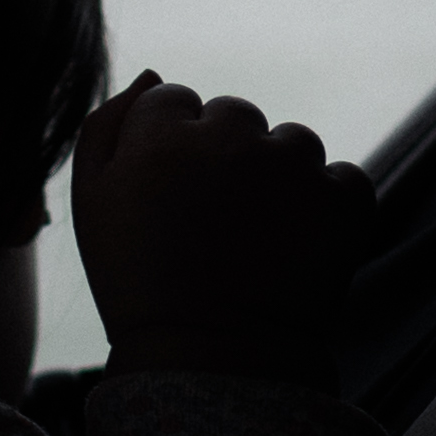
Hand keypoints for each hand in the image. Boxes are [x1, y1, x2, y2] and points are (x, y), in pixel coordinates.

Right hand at [70, 73, 373, 383]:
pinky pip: (341, 178)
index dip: (171, 151)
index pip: (175, 103)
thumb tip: (155, 75)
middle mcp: (231, 134)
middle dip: (227, 157)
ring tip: (258, 242)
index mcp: (162, 132)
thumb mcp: (92, 205)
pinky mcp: (343, 196)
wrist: (211, 360)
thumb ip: (105, 128)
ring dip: (280, 177)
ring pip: (291, 143)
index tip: (171, 200)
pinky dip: (328, 206)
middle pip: (235, 117)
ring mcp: (293, 163)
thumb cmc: (138, 282)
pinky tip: (299, 248)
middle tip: (215, 226)